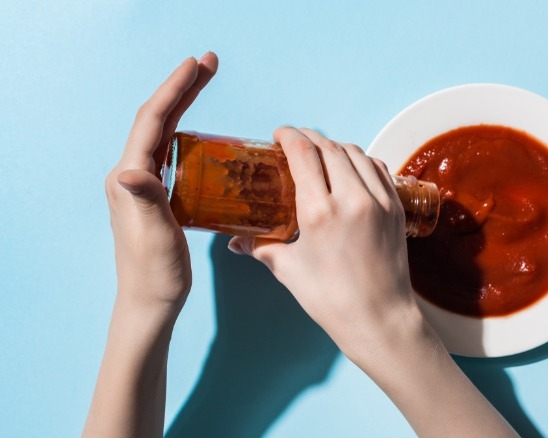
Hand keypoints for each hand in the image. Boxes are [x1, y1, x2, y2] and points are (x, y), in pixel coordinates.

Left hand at [105, 52, 217, 311]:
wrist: (150, 302)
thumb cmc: (155, 274)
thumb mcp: (154, 237)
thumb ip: (145, 200)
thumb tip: (130, 169)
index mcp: (128, 178)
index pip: (152, 123)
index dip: (174, 90)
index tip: (196, 66)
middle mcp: (130, 174)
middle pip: (157, 119)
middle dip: (182, 88)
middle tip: (207, 63)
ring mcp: (142, 184)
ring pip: (164, 132)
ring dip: (184, 104)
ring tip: (204, 82)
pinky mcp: (156, 195)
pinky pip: (171, 152)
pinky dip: (187, 131)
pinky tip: (204, 131)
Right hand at [228, 128, 517, 436]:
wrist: (380, 319)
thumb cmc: (331, 299)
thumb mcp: (288, 269)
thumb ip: (261, 246)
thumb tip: (235, 240)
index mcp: (319, 211)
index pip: (303, 153)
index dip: (289, 135)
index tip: (278, 134)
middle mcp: (351, 198)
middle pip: (329, 147)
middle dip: (309, 138)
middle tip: (294, 143)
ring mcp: (379, 201)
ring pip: (356, 153)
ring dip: (335, 147)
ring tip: (321, 155)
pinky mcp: (396, 209)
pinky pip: (378, 169)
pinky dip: (361, 161)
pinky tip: (350, 170)